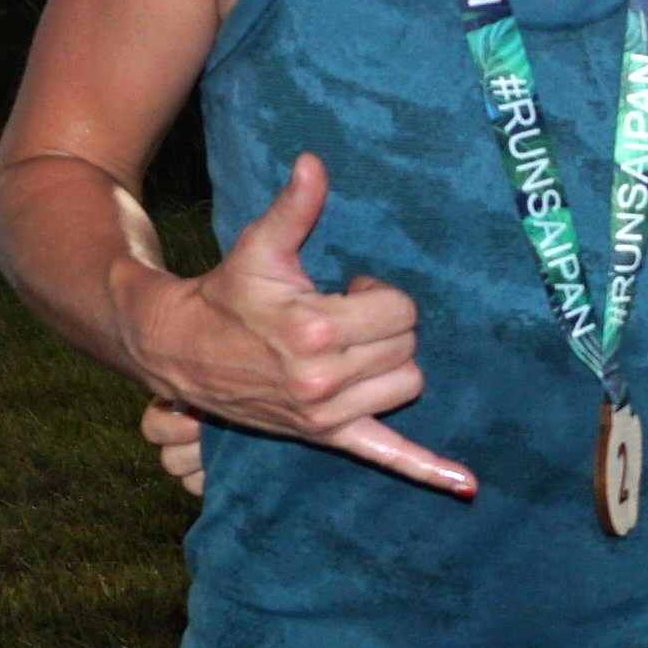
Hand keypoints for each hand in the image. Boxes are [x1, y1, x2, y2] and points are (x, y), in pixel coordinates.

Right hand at [136, 151, 475, 496]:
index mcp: (315, 328)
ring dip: (392, 365)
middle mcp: (322, 377)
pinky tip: (467, 485)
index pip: (401, 311)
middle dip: (387, 327)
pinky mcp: (326, 437)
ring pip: (406, 386)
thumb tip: (314, 162)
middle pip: (407, 348)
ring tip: (355, 349)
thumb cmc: (228, 294)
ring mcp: (325, 414)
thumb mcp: (261, 247)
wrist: (181, 349)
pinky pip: (388, 456)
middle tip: (350, 317)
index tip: (353, 289)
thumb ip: (295, 208)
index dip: (383, 296)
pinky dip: (427, 471)